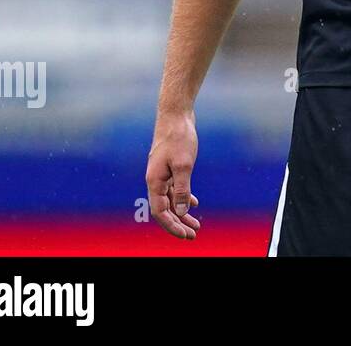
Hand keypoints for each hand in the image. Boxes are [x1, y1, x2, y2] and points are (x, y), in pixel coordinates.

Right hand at [146, 109, 201, 239]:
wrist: (176, 115)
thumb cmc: (178, 138)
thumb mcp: (184, 165)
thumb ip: (182, 189)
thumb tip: (182, 211)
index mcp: (154, 181)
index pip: (160, 212)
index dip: (172, 226)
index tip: (186, 235)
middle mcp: (155, 180)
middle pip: (165, 209)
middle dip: (178, 223)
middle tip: (193, 235)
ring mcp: (162, 173)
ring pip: (171, 199)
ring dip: (182, 213)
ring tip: (196, 224)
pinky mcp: (170, 167)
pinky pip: (174, 188)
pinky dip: (183, 197)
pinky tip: (194, 204)